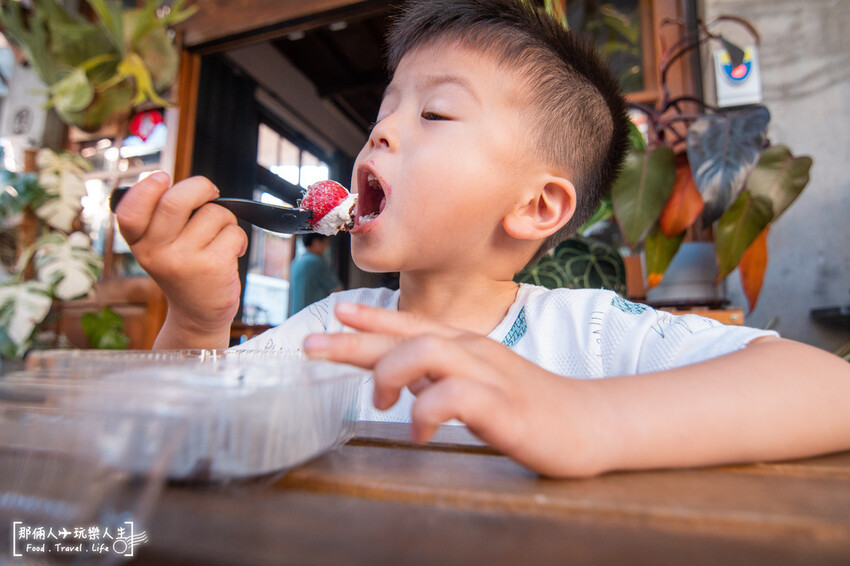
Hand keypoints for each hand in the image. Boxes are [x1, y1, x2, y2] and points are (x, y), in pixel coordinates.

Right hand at [115, 172, 247, 346]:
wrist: (198, 314)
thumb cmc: (185, 269)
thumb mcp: (162, 247)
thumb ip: (164, 217)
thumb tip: (194, 187)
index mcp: (139, 243)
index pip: (129, 209)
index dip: (145, 187)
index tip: (162, 178)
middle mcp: (156, 253)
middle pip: (176, 200)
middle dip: (201, 187)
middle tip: (211, 193)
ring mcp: (184, 261)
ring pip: (213, 213)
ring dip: (224, 220)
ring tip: (218, 241)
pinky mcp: (213, 267)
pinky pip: (233, 232)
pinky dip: (238, 238)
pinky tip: (230, 254)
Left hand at [303, 302, 601, 476]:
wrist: (590, 423)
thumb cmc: (530, 405)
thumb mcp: (476, 384)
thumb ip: (437, 377)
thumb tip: (396, 375)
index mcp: (466, 346)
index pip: (410, 325)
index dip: (370, 320)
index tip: (335, 313)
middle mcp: (473, 352)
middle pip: (407, 334)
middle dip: (354, 340)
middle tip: (310, 346)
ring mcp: (489, 376)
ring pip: (427, 353)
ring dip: (391, 372)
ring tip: (379, 401)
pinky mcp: (503, 406)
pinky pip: (455, 398)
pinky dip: (427, 412)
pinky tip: (419, 432)